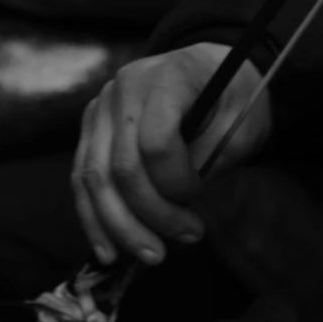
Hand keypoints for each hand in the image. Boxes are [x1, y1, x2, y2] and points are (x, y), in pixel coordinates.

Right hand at [72, 43, 272, 266]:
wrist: (214, 65)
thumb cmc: (234, 96)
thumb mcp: (240, 124)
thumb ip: (206, 161)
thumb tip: (174, 206)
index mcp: (168, 76)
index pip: (156, 142)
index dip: (175, 183)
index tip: (199, 198)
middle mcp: (125, 87)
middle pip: (120, 167)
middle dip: (147, 216)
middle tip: (178, 245)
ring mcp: (102, 105)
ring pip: (93, 177)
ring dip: (117, 226)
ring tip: (148, 255)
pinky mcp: (91, 124)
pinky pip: (83, 176)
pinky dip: (93, 216)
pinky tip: (109, 248)